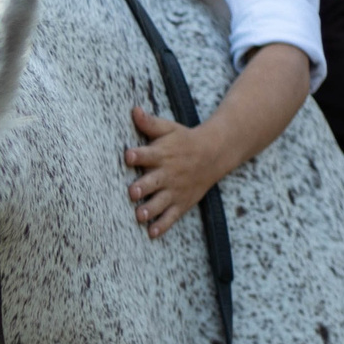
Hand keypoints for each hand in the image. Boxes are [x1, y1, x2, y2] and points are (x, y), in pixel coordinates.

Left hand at [123, 104, 229, 240]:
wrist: (214, 153)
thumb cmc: (184, 140)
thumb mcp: (169, 129)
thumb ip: (149, 123)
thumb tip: (134, 110)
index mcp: (162, 154)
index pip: (148, 154)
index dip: (137, 155)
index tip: (128, 155)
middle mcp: (168, 173)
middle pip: (153, 181)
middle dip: (143, 187)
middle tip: (133, 191)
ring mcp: (175, 190)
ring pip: (161, 202)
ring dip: (151, 209)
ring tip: (140, 216)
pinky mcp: (182, 202)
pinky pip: (172, 216)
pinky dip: (163, 226)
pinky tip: (152, 234)